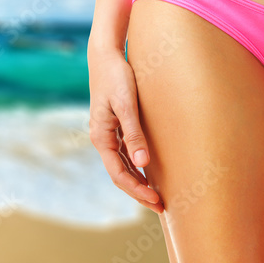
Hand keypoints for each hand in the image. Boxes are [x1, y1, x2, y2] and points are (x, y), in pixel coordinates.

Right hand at [87, 46, 162, 213]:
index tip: (156, 201)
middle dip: (138, 192)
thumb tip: (142, 162)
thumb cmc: (117, 77)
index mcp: (101, 136)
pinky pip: (124, 154)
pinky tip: (149, 172)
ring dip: (138, 182)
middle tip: (161, 206)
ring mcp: (108, 133)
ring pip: (122, 166)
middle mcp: (102, 138)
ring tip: (157, 195)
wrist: (106, 55)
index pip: (118, 173)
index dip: (137, 190)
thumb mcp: (127, 104)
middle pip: (119, 174)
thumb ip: (134, 133)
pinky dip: (136, 167)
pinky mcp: (115, 126)